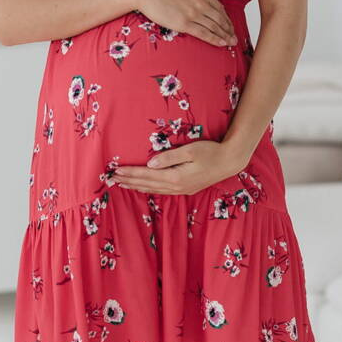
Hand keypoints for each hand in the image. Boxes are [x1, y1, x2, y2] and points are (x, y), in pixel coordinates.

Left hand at [112, 140, 249, 195]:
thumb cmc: (210, 152)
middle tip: (112, 179)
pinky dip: (149, 189)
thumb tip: (150, 164)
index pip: (146, 175)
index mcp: (175, 177)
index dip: (130, 173)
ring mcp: (181, 190)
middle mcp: (176, 187)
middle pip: (147, 184)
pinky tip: (144, 187)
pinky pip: (162, 191)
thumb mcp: (189, 150)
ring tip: (123, 185)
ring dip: (137, 186)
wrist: (230, 162)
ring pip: (153, 190)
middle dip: (129, 181)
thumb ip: (169, 157)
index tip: (115, 171)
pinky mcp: (186, 189)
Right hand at [132, 0, 237, 47]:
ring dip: (225, 36)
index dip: (227, 19)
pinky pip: (204, 33)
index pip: (220, 8)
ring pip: (215, 27)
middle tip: (234, 37)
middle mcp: (201, 3)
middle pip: (220, 19)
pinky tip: (221, 43)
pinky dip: (215, 39)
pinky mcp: (184, 23)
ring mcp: (194, 13)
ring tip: (231, 42)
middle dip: (229, 29)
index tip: (230, 25)